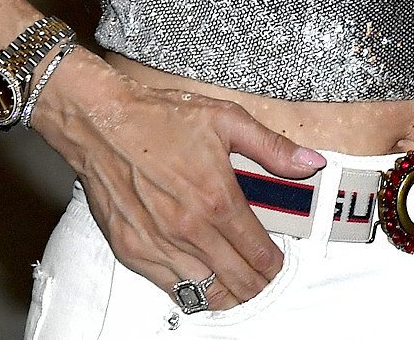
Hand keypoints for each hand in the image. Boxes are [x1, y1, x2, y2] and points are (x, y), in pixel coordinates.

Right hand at [32, 53, 324, 310]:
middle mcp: (189, 229)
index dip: (276, 266)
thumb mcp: (227, 120)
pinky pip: (169, 288)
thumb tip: (313, 163)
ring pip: (204, 292)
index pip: (258, 252)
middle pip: (236, 280)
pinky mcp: (131, 250)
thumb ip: (273, 148)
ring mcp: (158, 244)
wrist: (101, 122)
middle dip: (258, 287)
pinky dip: (191, 293)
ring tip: (242, 292)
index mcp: (217, 199)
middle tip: (268, 284)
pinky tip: (204, 286)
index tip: (281, 265)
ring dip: (229, 296)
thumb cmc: (161, 117)